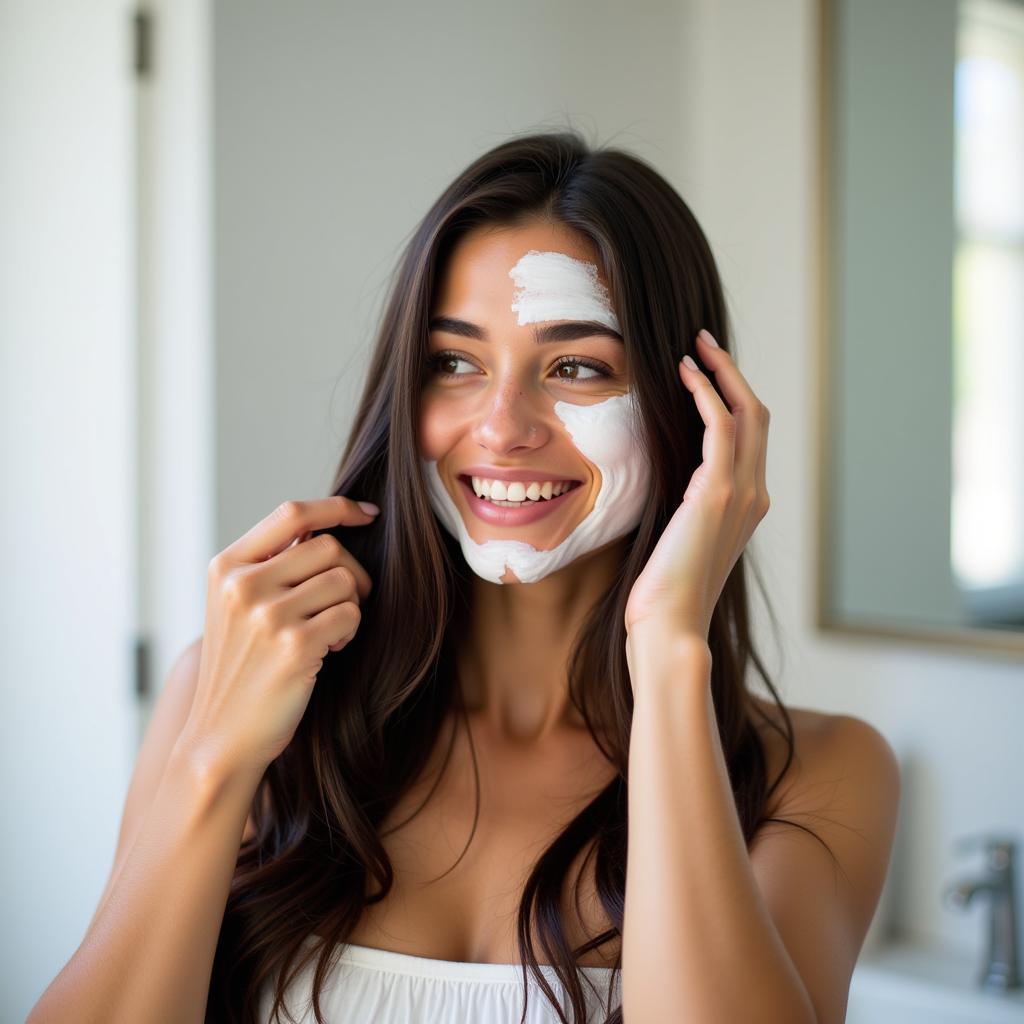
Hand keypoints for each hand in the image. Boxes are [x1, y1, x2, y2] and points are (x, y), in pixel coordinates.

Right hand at [180, 496, 378, 775]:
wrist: (222, 736)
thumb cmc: (241, 667)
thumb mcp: (237, 606)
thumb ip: (271, 565)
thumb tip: (329, 526)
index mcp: (227, 566)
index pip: (292, 513)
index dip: (337, 507)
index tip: (367, 513)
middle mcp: (242, 585)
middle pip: (328, 547)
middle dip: (351, 573)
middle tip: (345, 603)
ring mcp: (266, 615)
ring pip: (344, 580)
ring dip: (350, 605)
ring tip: (328, 632)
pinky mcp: (294, 646)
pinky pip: (350, 614)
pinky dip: (349, 631)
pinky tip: (328, 651)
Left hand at [623, 330, 770, 644]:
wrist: (670, 626)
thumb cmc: (665, 593)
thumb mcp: (679, 542)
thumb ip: (684, 509)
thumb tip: (665, 487)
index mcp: (747, 506)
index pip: (749, 438)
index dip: (731, 398)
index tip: (704, 372)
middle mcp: (755, 495)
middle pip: (757, 416)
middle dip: (732, 374)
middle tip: (703, 344)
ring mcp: (743, 493)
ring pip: (747, 412)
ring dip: (722, 372)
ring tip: (695, 346)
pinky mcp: (719, 491)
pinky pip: (721, 425)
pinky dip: (707, 392)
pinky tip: (685, 374)